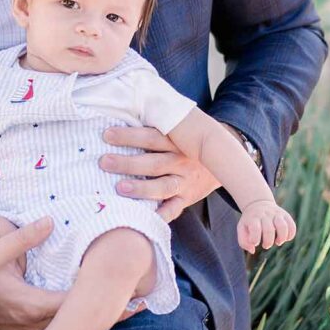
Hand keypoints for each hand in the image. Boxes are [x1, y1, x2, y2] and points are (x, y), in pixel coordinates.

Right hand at [0, 216, 143, 329]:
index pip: (69, 306)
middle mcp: (29, 323)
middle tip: (135, 303)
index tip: (121, 292)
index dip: (96, 301)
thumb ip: (24, 236)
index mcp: (26, 302)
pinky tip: (94, 317)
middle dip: (103, 315)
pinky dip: (77, 326)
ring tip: (124, 309)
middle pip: (74, 324)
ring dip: (93, 323)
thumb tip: (49, 220)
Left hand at [99, 126, 219, 222]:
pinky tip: (144, 218)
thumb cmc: (186, 143)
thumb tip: (121, 111)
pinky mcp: (188, 198)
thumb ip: (154, 127)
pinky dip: (161, 215)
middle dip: (128, 163)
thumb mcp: (177, 130)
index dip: (129, 136)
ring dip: (142, 188)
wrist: (224, 159)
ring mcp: (185, 181)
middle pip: (154, 163)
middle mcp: (181, 161)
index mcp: (176, 141)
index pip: (150, 137)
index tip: (106, 135)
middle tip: (104, 162)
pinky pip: (174, 209)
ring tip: (120, 189)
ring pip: (163, 186)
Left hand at [237, 200, 295, 254]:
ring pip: (282, 226)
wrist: (258, 204)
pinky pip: (292, 226)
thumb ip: (243, 241)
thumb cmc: (250, 221)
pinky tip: (285, 238)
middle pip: (269, 230)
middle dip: (268, 242)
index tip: (255, 242)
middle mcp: (265, 215)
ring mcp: (276, 214)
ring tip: (277, 242)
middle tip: (265, 245)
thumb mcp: (242, 228)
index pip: (255, 228)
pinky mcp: (285, 215)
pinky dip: (290, 235)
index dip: (255, 239)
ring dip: (281, 238)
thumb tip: (252, 250)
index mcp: (253, 218)